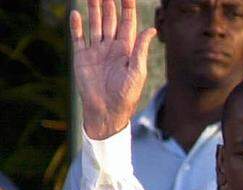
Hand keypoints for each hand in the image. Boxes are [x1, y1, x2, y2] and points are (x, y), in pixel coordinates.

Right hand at [71, 0, 156, 139]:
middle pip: (110, 20)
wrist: (107, 111)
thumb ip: (141, 49)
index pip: (127, 23)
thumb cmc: (126, 95)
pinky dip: (77, 26)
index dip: (127, 8)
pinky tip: (76, 13)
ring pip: (95, 25)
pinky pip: (78, 38)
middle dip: (109, 5)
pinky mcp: (82, 58)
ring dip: (94, 10)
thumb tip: (151, 29)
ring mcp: (96, 51)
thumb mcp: (137, 71)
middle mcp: (111, 47)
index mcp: (126, 50)